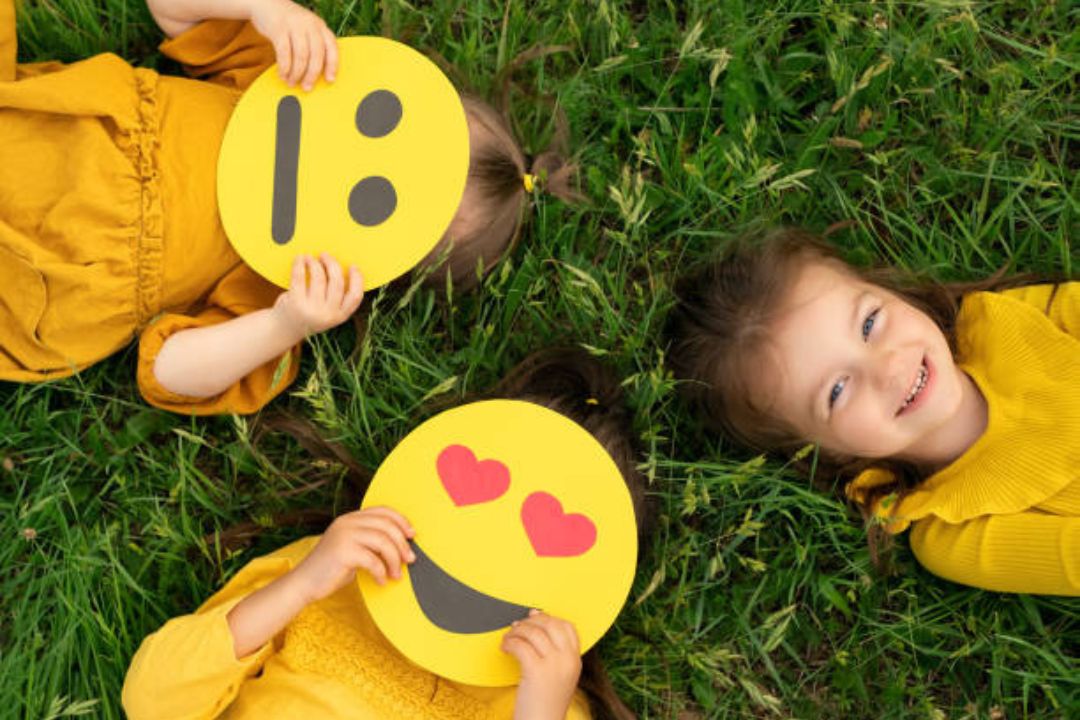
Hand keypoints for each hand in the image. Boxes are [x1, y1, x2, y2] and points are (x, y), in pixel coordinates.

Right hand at [249, 0, 338, 89]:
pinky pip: (284, 52)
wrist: (266, 3)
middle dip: (312, 75)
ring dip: (297, 73)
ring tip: (291, 82)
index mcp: (320, 26)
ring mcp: (295, 25)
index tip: (329, 80)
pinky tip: (282, 74)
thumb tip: (315, 75)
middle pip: (316, 54)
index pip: (332, 47)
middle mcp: (310, 24)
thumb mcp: (306, 29)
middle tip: (306, 87)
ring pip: (301, 55)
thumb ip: (313, 46)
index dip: (332, 65)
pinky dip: (284, 67)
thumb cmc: (289, 24)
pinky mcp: (279, 28)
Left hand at [272, 253, 363, 338]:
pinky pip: (300, 276)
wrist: (284, 330)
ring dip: (315, 262)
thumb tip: (339, 268)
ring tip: (309, 258)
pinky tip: (299, 259)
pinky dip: (300, 264)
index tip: (353, 266)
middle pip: (337, 282)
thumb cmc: (308, 314)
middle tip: (325, 256)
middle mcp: (327, 314)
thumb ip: (336, 298)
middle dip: (332, 264)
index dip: (357, 279)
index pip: (355, 296)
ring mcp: (311, 309)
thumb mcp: (328, 313)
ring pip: (319, 277)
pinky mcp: (295, 302)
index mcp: (340, 316)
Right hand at [288, 507, 415, 604]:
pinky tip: (381, 581)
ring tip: (396, 575)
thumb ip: (371, 543)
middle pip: (387, 525)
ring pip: (383, 541)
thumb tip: (402, 547)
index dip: (401, 521)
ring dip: (394, 560)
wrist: (303, 584)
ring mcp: (344, 535)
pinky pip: (373, 560)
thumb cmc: (331, 570)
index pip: (382, 511)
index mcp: (350, 518)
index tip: (412, 536)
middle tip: (410, 560)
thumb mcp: (352, 550)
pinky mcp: (343, 552)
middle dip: (402, 544)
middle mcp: (347, 522)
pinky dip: (381, 572)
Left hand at [503, 610, 581, 719]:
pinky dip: (510, 642)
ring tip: (508, 638)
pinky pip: (520, 645)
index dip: (549, 617)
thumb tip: (537, 629)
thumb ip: (556, 657)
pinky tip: (505, 648)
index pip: (568, 626)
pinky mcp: (536, 671)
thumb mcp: (561, 678)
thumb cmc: (545, 706)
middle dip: (531, 621)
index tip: (534, 616)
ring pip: (533, 632)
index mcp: (575, 661)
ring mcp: (553, 665)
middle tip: (517, 625)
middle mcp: (567, 660)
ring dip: (516, 631)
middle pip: (551, 624)